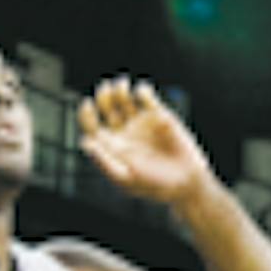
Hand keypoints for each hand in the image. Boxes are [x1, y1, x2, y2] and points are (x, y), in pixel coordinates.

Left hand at [78, 78, 212, 206]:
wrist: (185, 180)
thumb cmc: (154, 184)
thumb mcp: (126, 178)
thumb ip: (105, 161)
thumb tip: (85, 142)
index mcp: (110, 145)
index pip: (91, 124)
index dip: (86, 113)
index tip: (87, 104)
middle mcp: (122, 130)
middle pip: (105, 105)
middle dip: (103, 94)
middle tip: (106, 90)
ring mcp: (140, 121)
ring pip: (123, 97)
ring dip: (119, 87)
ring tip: (122, 85)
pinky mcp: (158, 114)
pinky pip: (145, 95)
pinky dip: (141, 90)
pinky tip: (142, 94)